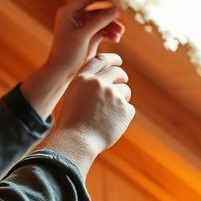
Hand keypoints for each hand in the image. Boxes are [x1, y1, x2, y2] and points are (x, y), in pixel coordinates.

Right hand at [34, 53, 134, 176]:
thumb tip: (105, 81)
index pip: (100, 60)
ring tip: (109, 116)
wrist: (77, 141)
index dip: (111, 59)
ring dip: (122, 99)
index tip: (118, 61)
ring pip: (125, 91)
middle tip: (123, 82)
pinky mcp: (124, 108)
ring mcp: (112, 95)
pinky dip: (123, 116)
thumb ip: (87, 87)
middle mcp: (98, 83)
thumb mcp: (73, 98)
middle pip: (117, 72)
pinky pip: (129, 109)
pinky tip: (111, 125)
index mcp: (83, 79)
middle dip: (122, 77)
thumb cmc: (72, 124)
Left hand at [49, 0, 124, 68]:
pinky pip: (101, 30)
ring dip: (111, 25)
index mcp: (69, 11)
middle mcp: (75, 16)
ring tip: (120, 34)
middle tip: (122, 19)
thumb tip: (116, 9)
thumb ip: (99, 20)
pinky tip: (115, 39)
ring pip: (101, 20)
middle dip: (110, 15)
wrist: (61, 72)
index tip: (118, 5)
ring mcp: (81, 26)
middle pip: (98, 8)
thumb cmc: (67, 53)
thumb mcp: (84, 35)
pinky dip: (108, 33)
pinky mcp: (87, 35)